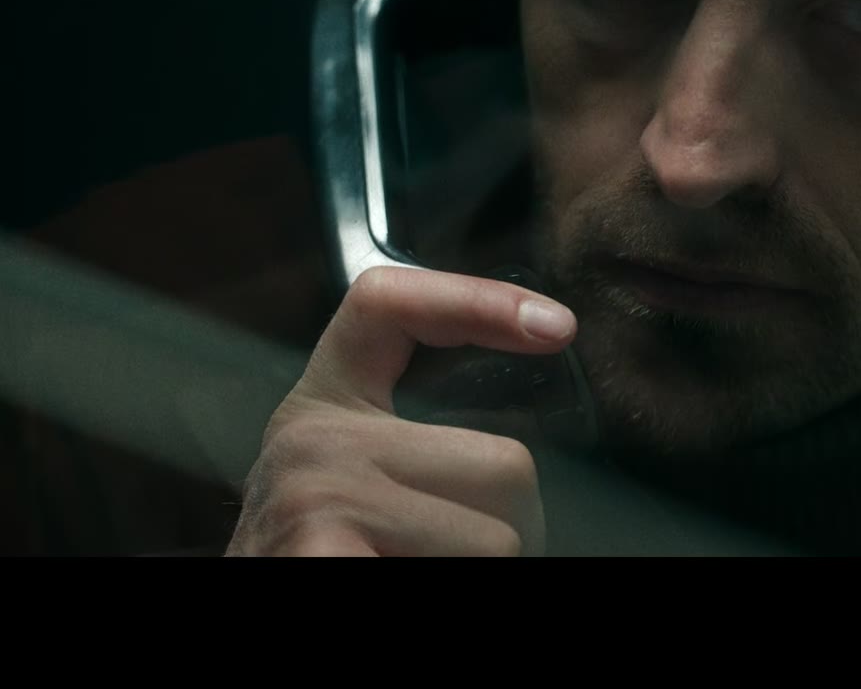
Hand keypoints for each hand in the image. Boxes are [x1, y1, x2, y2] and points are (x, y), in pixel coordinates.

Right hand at [225, 266, 575, 555]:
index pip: (390, 305)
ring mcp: (314, 497)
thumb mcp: (357, 481)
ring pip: (499, 539)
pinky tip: (390, 571)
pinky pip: (467, 572)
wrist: (261, 603)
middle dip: (511, 524)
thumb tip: (530, 431)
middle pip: (506, 464)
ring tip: (416, 566)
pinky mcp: (323, 554)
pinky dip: (452, 585)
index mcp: (323, 405)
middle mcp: (311, 440)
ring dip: (487, 569)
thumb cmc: (330, 549)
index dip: (480, 298)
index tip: (557, 325)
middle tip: (451, 552)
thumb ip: (420, 446)